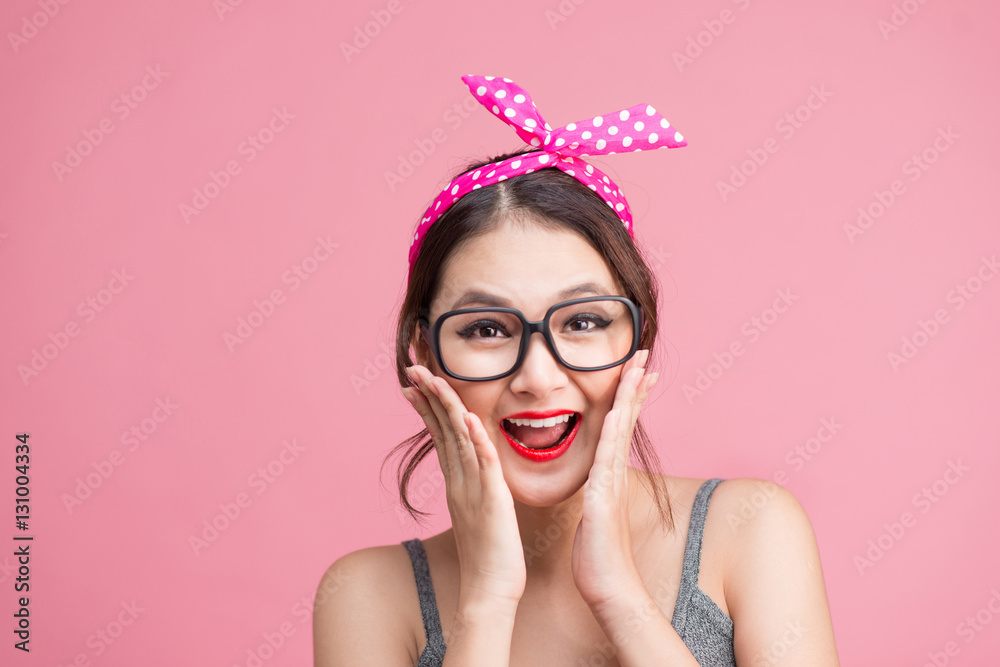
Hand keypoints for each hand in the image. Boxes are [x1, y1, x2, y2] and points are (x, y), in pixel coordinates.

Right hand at [402, 365, 525, 605]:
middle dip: (427, 396)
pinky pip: (483, 464)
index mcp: (457, 481)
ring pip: (457, 439)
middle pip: (441, 430)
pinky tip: (469, 419)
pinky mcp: (492, 500)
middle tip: (412, 369)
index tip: (415, 382)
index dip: (427, 406)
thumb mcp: (477, 512)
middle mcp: (459, 481)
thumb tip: (471, 471)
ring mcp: (472, 489)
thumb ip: (473, 488)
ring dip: (445, 407)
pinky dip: (475, 440)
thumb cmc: (489, 556)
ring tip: (432, 379)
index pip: (440, 435)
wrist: (489, 591)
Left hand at [571, 349, 658, 609]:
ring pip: (620, 432)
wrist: (608, 587)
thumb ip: (597, 492)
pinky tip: (613, 412)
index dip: (630, 395)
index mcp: (610, 473)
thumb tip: (596, 481)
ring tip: (635, 368)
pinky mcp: (603, 499)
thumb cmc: (598, 554)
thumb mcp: (595, 512)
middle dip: (635, 384)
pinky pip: (607, 461)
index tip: (638, 369)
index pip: (620, 424)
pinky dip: (611, 435)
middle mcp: (615, 473)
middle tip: (644, 354)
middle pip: (626, 419)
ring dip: (628, 398)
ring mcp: (612, 484)